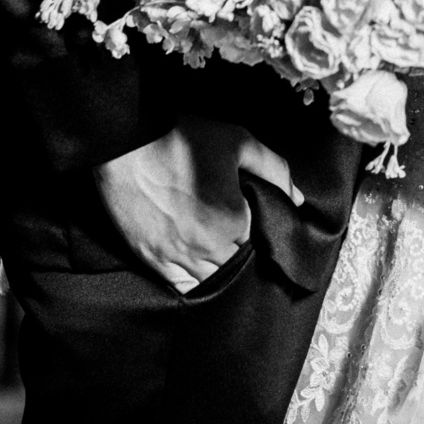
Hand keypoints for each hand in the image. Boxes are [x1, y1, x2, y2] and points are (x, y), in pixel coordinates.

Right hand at [94, 114, 303, 293]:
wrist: (126, 141)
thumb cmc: (184, 137)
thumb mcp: (239, 142)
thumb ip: (274, 169)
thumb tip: (297, 198)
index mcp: (232, 222)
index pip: (259, 245)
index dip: (260, 235)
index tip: (256, 223)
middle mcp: (205, 248)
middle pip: (236, 270)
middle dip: (242, 257)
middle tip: (239, 238)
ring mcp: (174, 257)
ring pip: (208, 283)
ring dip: (219, 273)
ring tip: (220, 254)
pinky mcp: (149, 258)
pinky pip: (178, 285)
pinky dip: (191, 281)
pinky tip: (198, 269)